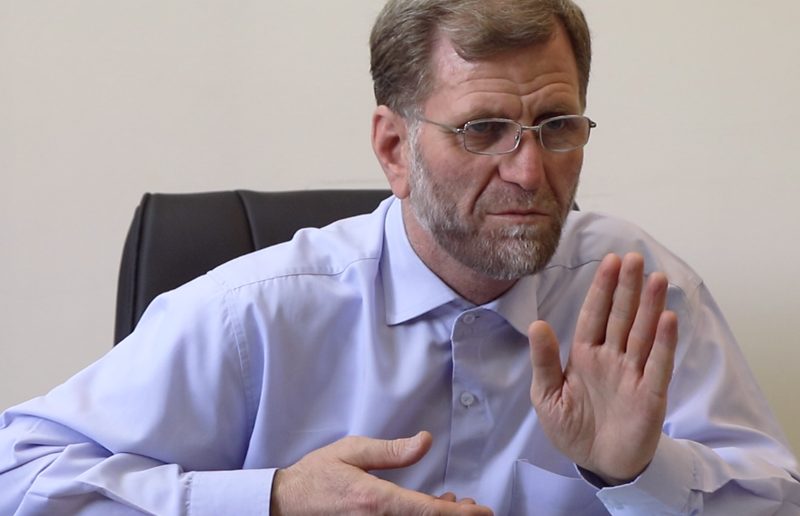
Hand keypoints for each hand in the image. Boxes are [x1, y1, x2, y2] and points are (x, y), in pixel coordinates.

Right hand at [270, 431, 492, 514]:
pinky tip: (426, 509)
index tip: (485, 512)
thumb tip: (425, 442)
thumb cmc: (317, 476)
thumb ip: (392, 451)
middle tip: (473, 507)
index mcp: (376, 501)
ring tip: (452, 504)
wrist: (285, 504)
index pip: (428, 512)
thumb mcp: (353, 452)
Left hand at [528, 253, 677, 484]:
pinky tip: (668, 319)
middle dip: (627, 288)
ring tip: (656, 279)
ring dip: (650, 306)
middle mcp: (612, 358)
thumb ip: (544, 360)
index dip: (601, 288)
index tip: (609, 261)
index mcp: (585, 355)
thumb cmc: (571, 428)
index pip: (594, 314)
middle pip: (621, 316)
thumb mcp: (547, 395)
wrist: (597, 463)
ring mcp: (633, 374)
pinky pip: (658, 365)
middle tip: (634, 258)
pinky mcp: (650, 395)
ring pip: (642, 333)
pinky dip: (664, 343)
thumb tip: (537, 323)